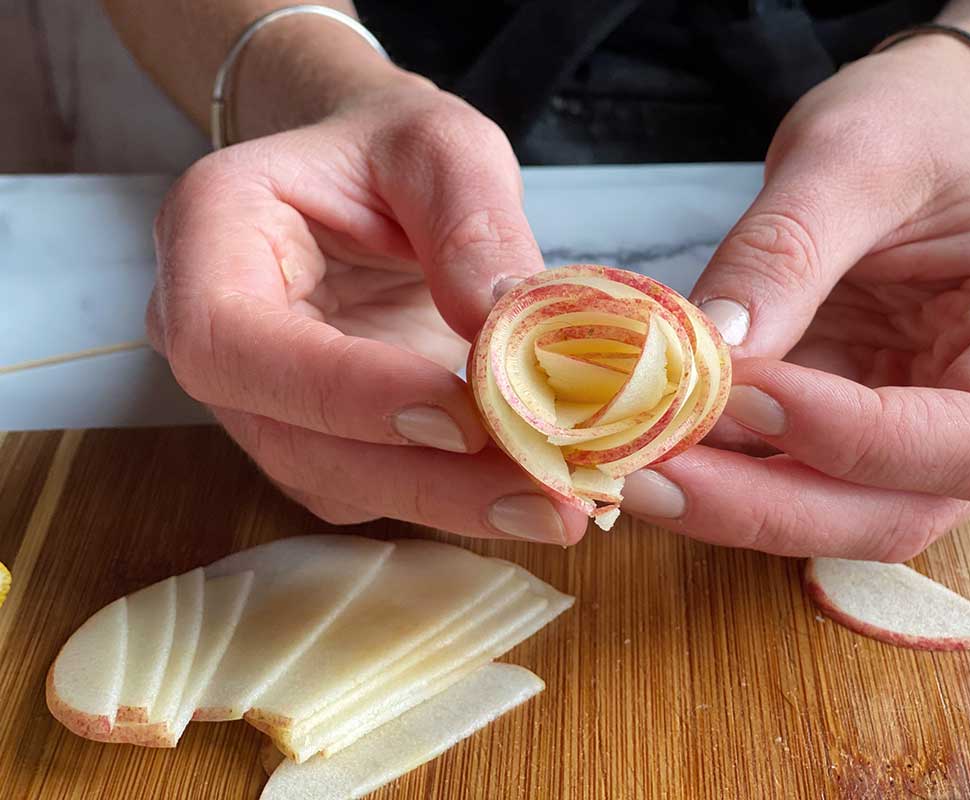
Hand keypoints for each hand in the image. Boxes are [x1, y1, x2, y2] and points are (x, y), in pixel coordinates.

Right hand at [147, 73, 586, 544]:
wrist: (370, 180)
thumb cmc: (390, 149)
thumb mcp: (443, 149)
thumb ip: (472, 225)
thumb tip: (507, 326)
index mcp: (212, 236)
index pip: (236, 341)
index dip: (345, 392)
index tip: (464, 418)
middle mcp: (211, 334)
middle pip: (290, 438)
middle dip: (423, 479)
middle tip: (547, 499)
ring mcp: (258, 398)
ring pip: (334, 482)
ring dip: (449, 503)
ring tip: (562, 501)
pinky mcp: (313, 438)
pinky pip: (372, 490)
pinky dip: (452, 498)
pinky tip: (532, 487)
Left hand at [619, 41, 969, 560]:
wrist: (899, 139)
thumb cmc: (905, 130)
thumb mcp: (851, 157)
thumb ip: (786, 252)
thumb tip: (709, 353)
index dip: (858, 439)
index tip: (747, 393)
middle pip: (897, 511)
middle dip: (771, 507)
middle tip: (652, 479)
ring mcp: (918, 439)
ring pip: (836, 517)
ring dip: (732, 508)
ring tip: (632, 471)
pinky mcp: (846, 441)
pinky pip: (789, 482)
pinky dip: (719, 479)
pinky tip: (649, 455)